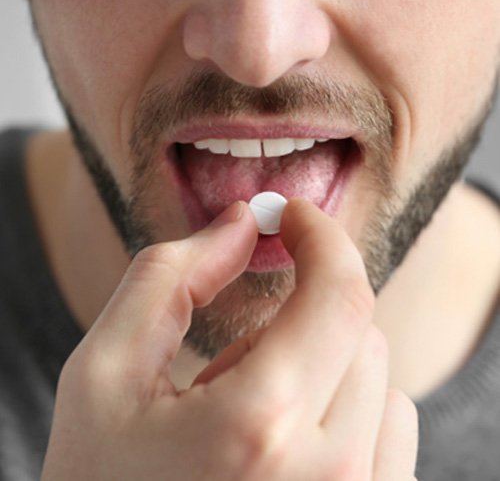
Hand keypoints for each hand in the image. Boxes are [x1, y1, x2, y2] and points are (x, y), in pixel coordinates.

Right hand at [41, 199, 418, 480]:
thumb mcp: (105, 371)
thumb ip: (171, 277)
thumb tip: (242, 223)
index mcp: (259, 425)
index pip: (339, 293)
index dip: (321, 235)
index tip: (294, 215)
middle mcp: (331, 478)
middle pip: (359, 330)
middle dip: (302, 312)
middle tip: (236, 358)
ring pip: (381, 380)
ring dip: (323, 365)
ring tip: (256, 414)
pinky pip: (392, 431)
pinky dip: (348, 411)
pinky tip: (290, 445)